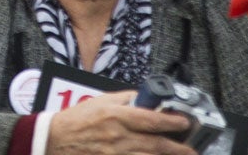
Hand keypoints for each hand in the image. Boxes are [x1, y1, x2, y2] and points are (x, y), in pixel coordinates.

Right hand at [42, 91, 195, 154]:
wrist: (55, 140)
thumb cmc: (76, 121)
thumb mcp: (99, 101)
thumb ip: (124, 99)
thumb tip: (144, 99)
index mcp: (115, 116)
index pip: (151, 119)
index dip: (172, 122)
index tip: (184, 122)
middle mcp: (118, 136)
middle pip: (157, 144)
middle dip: (179, 148)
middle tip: (193, 149)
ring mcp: (116, 154)